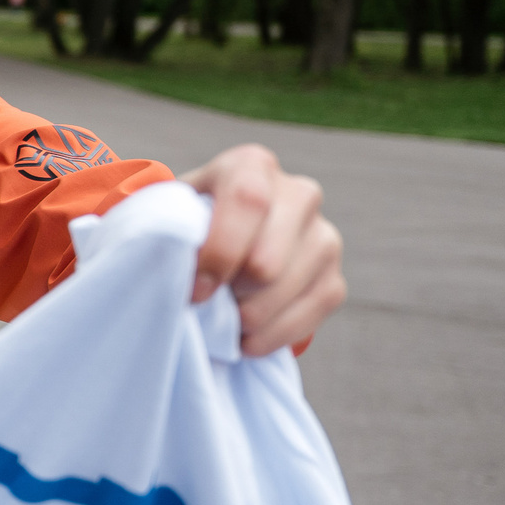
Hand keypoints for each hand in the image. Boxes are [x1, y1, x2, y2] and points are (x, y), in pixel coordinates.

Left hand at [180, 144, 346, 356]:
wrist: (219, 249)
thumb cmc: (185, 230)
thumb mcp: (170, 218)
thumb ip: (172, 235)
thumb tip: (188, 280)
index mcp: (251, 167)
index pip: (247, 201)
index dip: (220, 252)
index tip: (195, 291)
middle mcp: (298, 194)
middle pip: (267, 261)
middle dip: (229, 294)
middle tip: (205, 306)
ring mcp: (324, 238)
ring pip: (284, 293)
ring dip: (244, 318)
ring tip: (222, 317)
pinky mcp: (334, 281)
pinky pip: (305, 320)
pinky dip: (267, 337)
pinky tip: (244, 336)